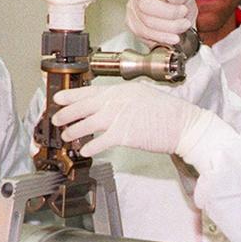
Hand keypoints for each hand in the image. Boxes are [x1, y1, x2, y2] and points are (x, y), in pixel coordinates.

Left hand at [53, 81, 204, 157]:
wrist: (185, 125)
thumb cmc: (169, 113)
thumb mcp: (144, 96)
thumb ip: (124, 99)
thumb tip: (107, 106)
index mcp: (123, 90)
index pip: (90, 91)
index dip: (71, 95)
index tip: (58, 98)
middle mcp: (118, 100)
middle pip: (83, 106)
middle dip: (65, 113)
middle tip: (55, 119)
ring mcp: (120, 117)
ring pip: (86, 124)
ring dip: (73, 131)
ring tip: (66, 137)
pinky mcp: (124, 134)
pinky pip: (99, 141)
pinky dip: (89, 147)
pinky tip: (84, 151)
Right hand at [125, 0, 197, 47]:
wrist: (181, 24)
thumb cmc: (180, 5)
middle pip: (144, 4)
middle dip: (168, 11)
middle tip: (183, 11)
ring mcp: (133, 12)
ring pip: (147, 22)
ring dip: (170, 26)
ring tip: (183, 24)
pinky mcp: (135, 29)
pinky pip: (147, 34)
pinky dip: (164, 36)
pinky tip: (174, 36)